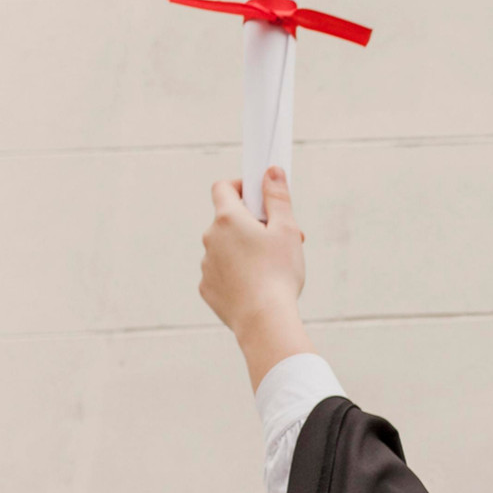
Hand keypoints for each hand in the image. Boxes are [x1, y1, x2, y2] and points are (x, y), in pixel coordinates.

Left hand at [200, 167, 312, 389]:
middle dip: (252, 225)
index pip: (223, 187)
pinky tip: (257, 287)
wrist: (264, 321)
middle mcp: (210, 237)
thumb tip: (271, 172)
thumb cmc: (278, 274)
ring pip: (226, 248)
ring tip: (271, 269)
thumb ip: (277, 198)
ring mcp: (206, 264)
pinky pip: (222, 273)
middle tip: (280, 240)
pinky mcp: (207, 288)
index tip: (258, 194)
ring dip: (244, 251)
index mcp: (228, 218)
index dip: (241, 186)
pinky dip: (237, 275)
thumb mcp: (286, 230)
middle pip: (229, 220)